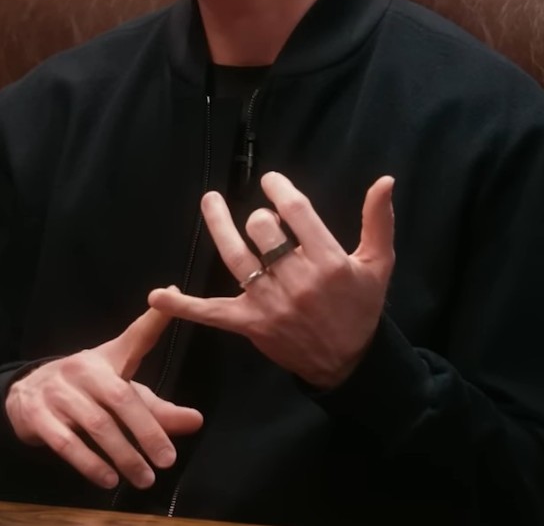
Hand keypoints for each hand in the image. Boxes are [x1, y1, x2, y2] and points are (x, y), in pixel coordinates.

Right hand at [4, 302, 203, 489]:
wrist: (25, 396)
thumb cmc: (85, 394)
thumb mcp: (120, 394)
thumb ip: (158, 410)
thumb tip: (197, 421)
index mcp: (106, 359)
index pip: (135, 337)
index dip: (154, 320)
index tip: (173, 299)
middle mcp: (82, 369)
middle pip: (121, 398)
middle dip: (147, 430)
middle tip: (168, 460)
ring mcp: (58, 392)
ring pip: (96, 425)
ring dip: (123, 455)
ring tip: (144, 479)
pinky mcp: (38, 416)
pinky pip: (66, 443)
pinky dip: (89, 464)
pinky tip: (108, 480)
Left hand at [148, 172, 394, 389]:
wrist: (349, 362)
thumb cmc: (362, 307)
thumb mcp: (379, 264)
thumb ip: (378, 221)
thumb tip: (385, 180)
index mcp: (329, 262)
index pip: (297, 213)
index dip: (280, 190)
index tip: (271, 181)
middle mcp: (297, 281)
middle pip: (264, 232)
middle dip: (261, 218)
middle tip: (264, 220)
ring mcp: (270, 303)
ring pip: (237, 258)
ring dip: (218, 226)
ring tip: (210, 200)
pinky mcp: (250, 325)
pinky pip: (212, 313)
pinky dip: (184, 306)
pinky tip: (159, 294)